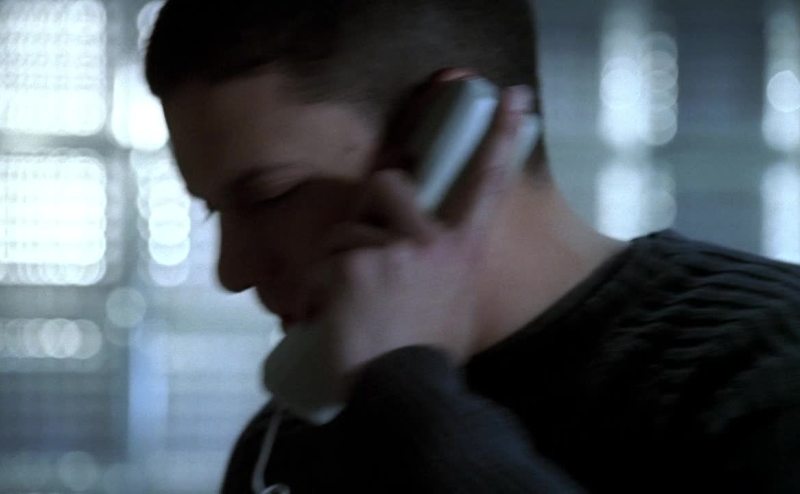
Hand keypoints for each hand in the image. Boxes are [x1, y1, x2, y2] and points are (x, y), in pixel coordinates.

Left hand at [314, 83, 533, 395]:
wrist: (405, 393)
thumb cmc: (430, 355)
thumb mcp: (454, 305)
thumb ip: (443, 270)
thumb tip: (421, 261)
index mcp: (463, 248)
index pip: (488, 183)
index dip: (502, 137)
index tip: (516, 98)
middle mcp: (433, 239)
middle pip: (387, 184)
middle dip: (368, 207)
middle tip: (364, 247)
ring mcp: (394, 248)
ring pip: (346, 231)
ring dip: (339, 262)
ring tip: (350, 303)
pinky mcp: (356, 262)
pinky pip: (324, 261)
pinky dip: (319, 287)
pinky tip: (333, 316)